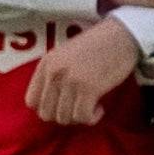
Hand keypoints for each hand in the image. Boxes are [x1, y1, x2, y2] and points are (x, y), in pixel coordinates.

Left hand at [25, 19, 147, 123]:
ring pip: (64, 118)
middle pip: (46, 113)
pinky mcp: (89, 88)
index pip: (31, 101)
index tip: (62, 105)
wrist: (122, 35)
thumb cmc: (98, 45)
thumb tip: (52, 102)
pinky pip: (82, 117)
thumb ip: (54, 74)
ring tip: (91, 106)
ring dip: (78, 117)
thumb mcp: (66, 55)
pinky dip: (91, 118)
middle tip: (78, 108)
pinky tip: (99, 108)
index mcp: (46, 64)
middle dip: (63, 116)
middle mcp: (54, 73)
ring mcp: (71, 81)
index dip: (47, 108)